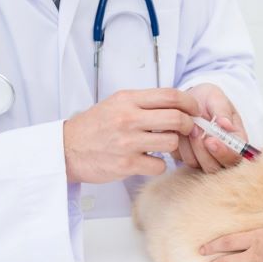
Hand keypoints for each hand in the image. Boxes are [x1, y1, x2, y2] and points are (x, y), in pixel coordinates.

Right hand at [63, 88, 198, 182]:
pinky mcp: (127, 164)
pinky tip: (149, 161)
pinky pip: (159, 165)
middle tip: (187, 130)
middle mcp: (128, 118)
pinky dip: (158, 165)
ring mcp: (128, 142)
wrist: (67, 149)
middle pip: (177, 118)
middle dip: (189, 125)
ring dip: (173, 146)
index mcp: (128, 100)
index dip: (190, 103)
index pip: (170, 96)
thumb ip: (144, 103)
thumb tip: (178, 104)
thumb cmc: (96, 127)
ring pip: (171, 142)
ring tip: (162, 146)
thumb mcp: (117, 104)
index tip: (195, 110)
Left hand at [172, 83, 248, 172]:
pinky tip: (182, 131)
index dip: (223, 152)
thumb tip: (226, 125)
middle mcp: (222, 155)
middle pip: (215, 167)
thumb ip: (222, 110)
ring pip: (196, 164)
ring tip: (190, 127)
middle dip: (203, 150)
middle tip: (196, 130)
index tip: (210, 140)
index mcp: (236, 142)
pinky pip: (182, 159)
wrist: (190, 101)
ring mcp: (205, 159)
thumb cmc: (208, 99)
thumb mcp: (216, 97)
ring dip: (190, 146)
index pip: (234, 157)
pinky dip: (180, 145)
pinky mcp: (189, 158)